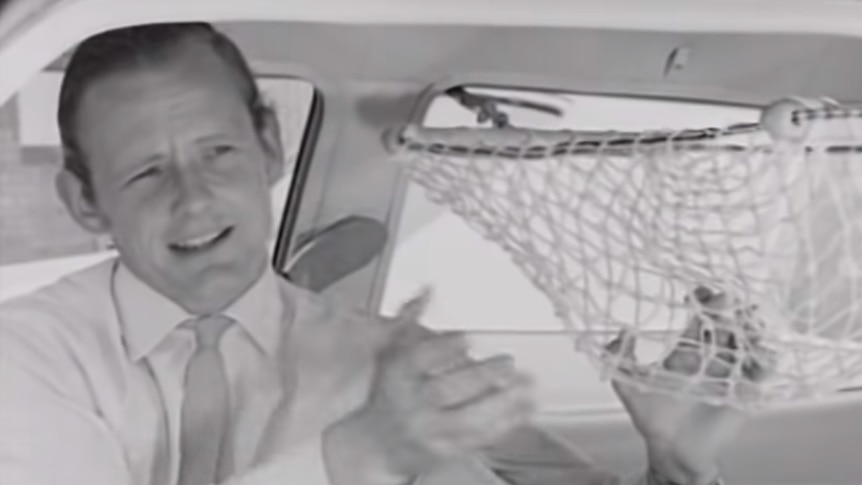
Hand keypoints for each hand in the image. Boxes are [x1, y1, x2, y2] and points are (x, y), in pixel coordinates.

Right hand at [324, 295, 535, 483]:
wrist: (375, 442)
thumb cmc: (389, 391)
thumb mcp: (392, 352)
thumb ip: (409, 319)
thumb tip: (428, 290)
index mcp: (397, 376)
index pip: (418, 361)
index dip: (443, 348)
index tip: (467, 337)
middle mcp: (410, 404)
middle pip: (444, 391)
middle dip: (479, 376)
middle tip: (507, 362)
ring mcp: (428, 430)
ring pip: (465, 419)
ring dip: (499, 403)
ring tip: (524, 386)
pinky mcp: (445, 450)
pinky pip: (476, 439)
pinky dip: (503, 425)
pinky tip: (522, 410)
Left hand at [606, 287, 775, 484]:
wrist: (673, 450)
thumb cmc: (652, 418)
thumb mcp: (628, 385)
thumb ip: (620, 358)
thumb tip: (621, 331)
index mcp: (686, 352)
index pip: (699, 320)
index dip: (702, 302)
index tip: (700, 290)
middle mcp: (710, 358)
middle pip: (725, 326)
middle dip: (728, 310)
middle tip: (726, 299)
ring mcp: (730, 373)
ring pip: (747, 343)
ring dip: (750, 329)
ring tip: (748, 321)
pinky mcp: (744, 392)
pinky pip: (761, 373)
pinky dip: (766, 360)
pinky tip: (763, 351)